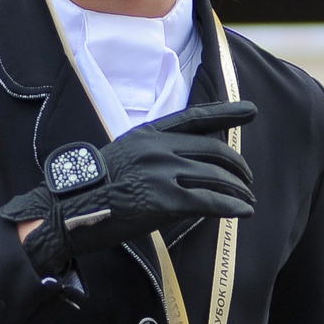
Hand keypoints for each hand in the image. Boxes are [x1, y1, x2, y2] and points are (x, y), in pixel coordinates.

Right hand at [0, 100, 256, 275]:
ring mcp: (164, 173)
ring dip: (238, 189)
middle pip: (214, 151)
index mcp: (149, 134)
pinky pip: (211, 201)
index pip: (196, 118)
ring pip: (217, 177)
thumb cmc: (94, 187)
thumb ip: (152, 153)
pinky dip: (233, 206)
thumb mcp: (123, 155)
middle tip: (246, 179)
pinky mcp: (167, 201)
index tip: (251, 111)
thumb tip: (181, 161)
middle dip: (237, 166)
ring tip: (247, 199)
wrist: (71, 209)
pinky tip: (244, 211)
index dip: (227, 113)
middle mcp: (160, 148)